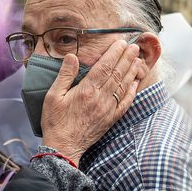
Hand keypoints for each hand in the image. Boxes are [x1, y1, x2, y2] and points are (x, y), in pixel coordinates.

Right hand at [40, 41, 145, 165]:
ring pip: (123, 86)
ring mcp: (108, 109)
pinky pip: (125, 103)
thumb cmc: (55, 121)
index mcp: (86, 90)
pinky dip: (132, 91)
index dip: (114, 53)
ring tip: (137, 59)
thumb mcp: (53, 96)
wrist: (64, 147)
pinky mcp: (111, 119)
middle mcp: (100, 98)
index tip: (121, 43)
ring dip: (131, 71)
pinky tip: (135, 83)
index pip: (104, 67)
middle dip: (126, 58)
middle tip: (134, 46)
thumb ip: (64, 75)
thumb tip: (72, 56)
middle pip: (117, 74)